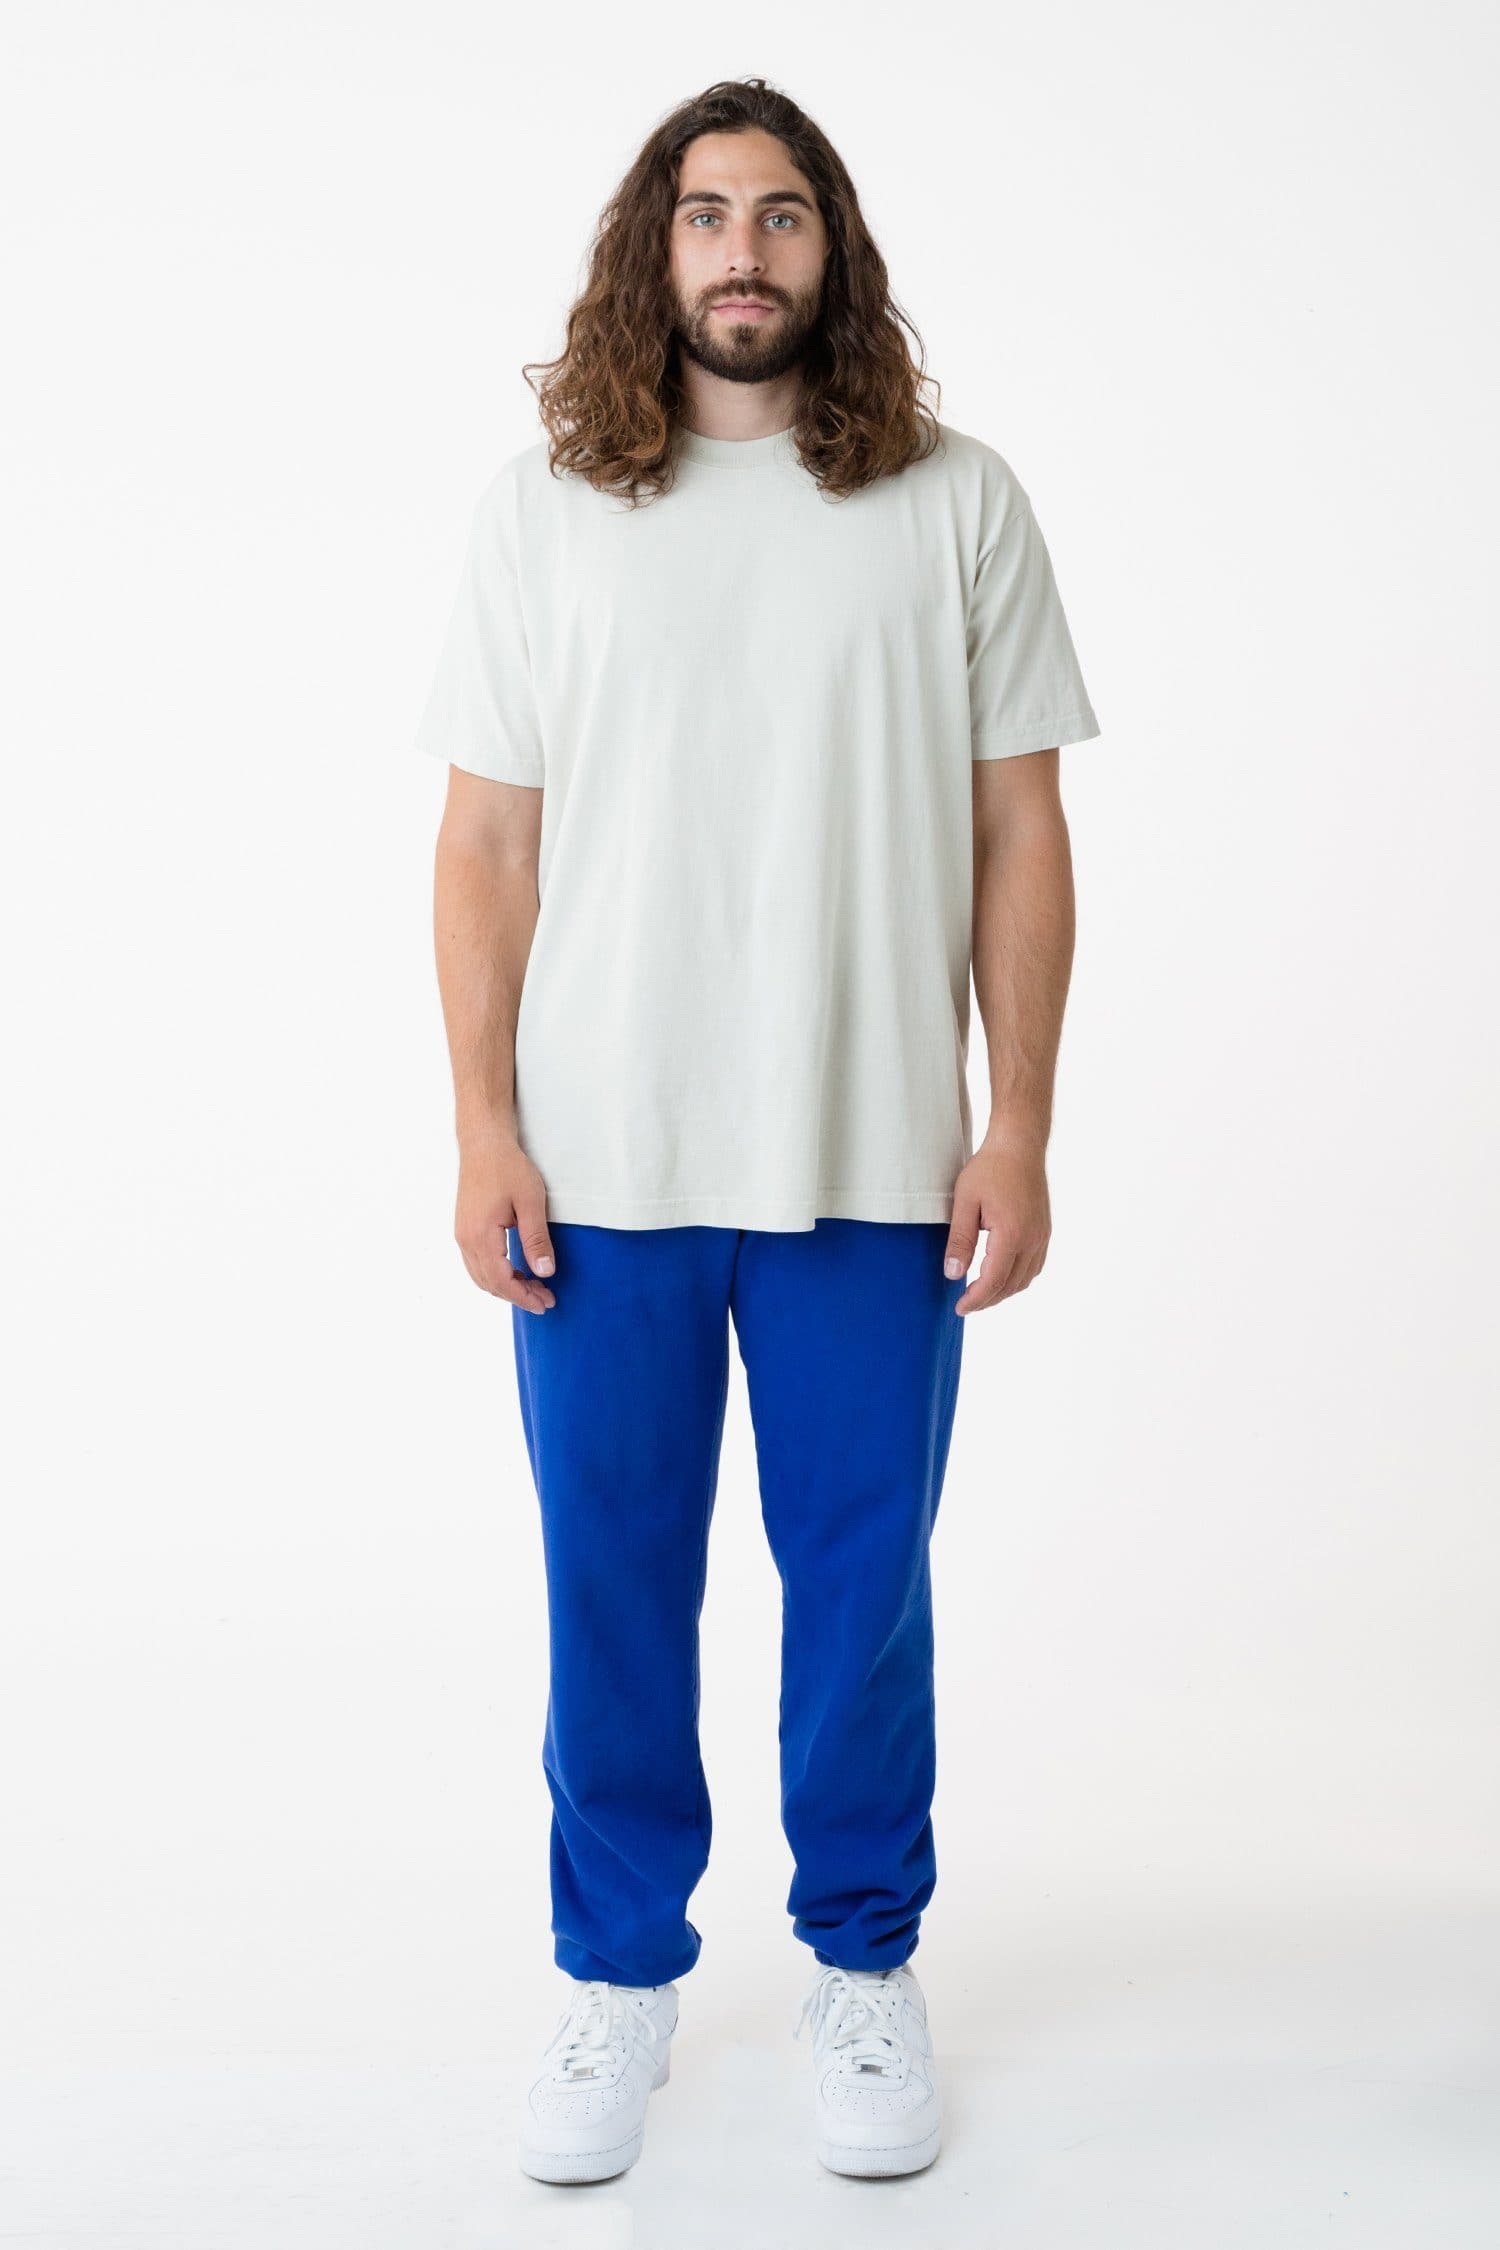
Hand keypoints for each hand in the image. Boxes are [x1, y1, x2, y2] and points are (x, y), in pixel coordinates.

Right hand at [454, 1131, 556, 1312]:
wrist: (483, 1142)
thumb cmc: (508, 1167)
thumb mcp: (531, 1202)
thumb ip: (536, 1240)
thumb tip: (544, 1273)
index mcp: (480, 1236)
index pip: (501, 1281)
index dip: (523, 1297)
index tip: (545, 1304)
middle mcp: (466, 1239)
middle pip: (489, 1283)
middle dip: (517, 1295)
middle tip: (545, 1298)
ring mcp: (462, 1234)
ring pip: (481, 1275)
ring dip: (506, 1286)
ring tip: (533, 1287)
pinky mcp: (464, 1228)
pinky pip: (477, 1263)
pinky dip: (495, 1274)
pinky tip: (515, 1271)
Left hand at [943, 1135, 1050, 1316]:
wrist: (1019, 1145)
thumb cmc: (989, 1169)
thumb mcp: (965, 1202)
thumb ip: (959, 1240)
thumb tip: (953, 1275)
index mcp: (1012, 1235)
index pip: (993, 1281)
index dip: (975, 1300)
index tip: (959, 1308)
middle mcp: (1032, 1239)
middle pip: (1011, 1285)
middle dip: (987, 1300)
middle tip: (965, 1305)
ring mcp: (1042, 1236)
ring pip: (1025, 1279)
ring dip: (1003, 1291)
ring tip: (980, 1294)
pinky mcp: (1044, 1231)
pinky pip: (1034, 1266)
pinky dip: (1017, 1278)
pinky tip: (1001, 1276)